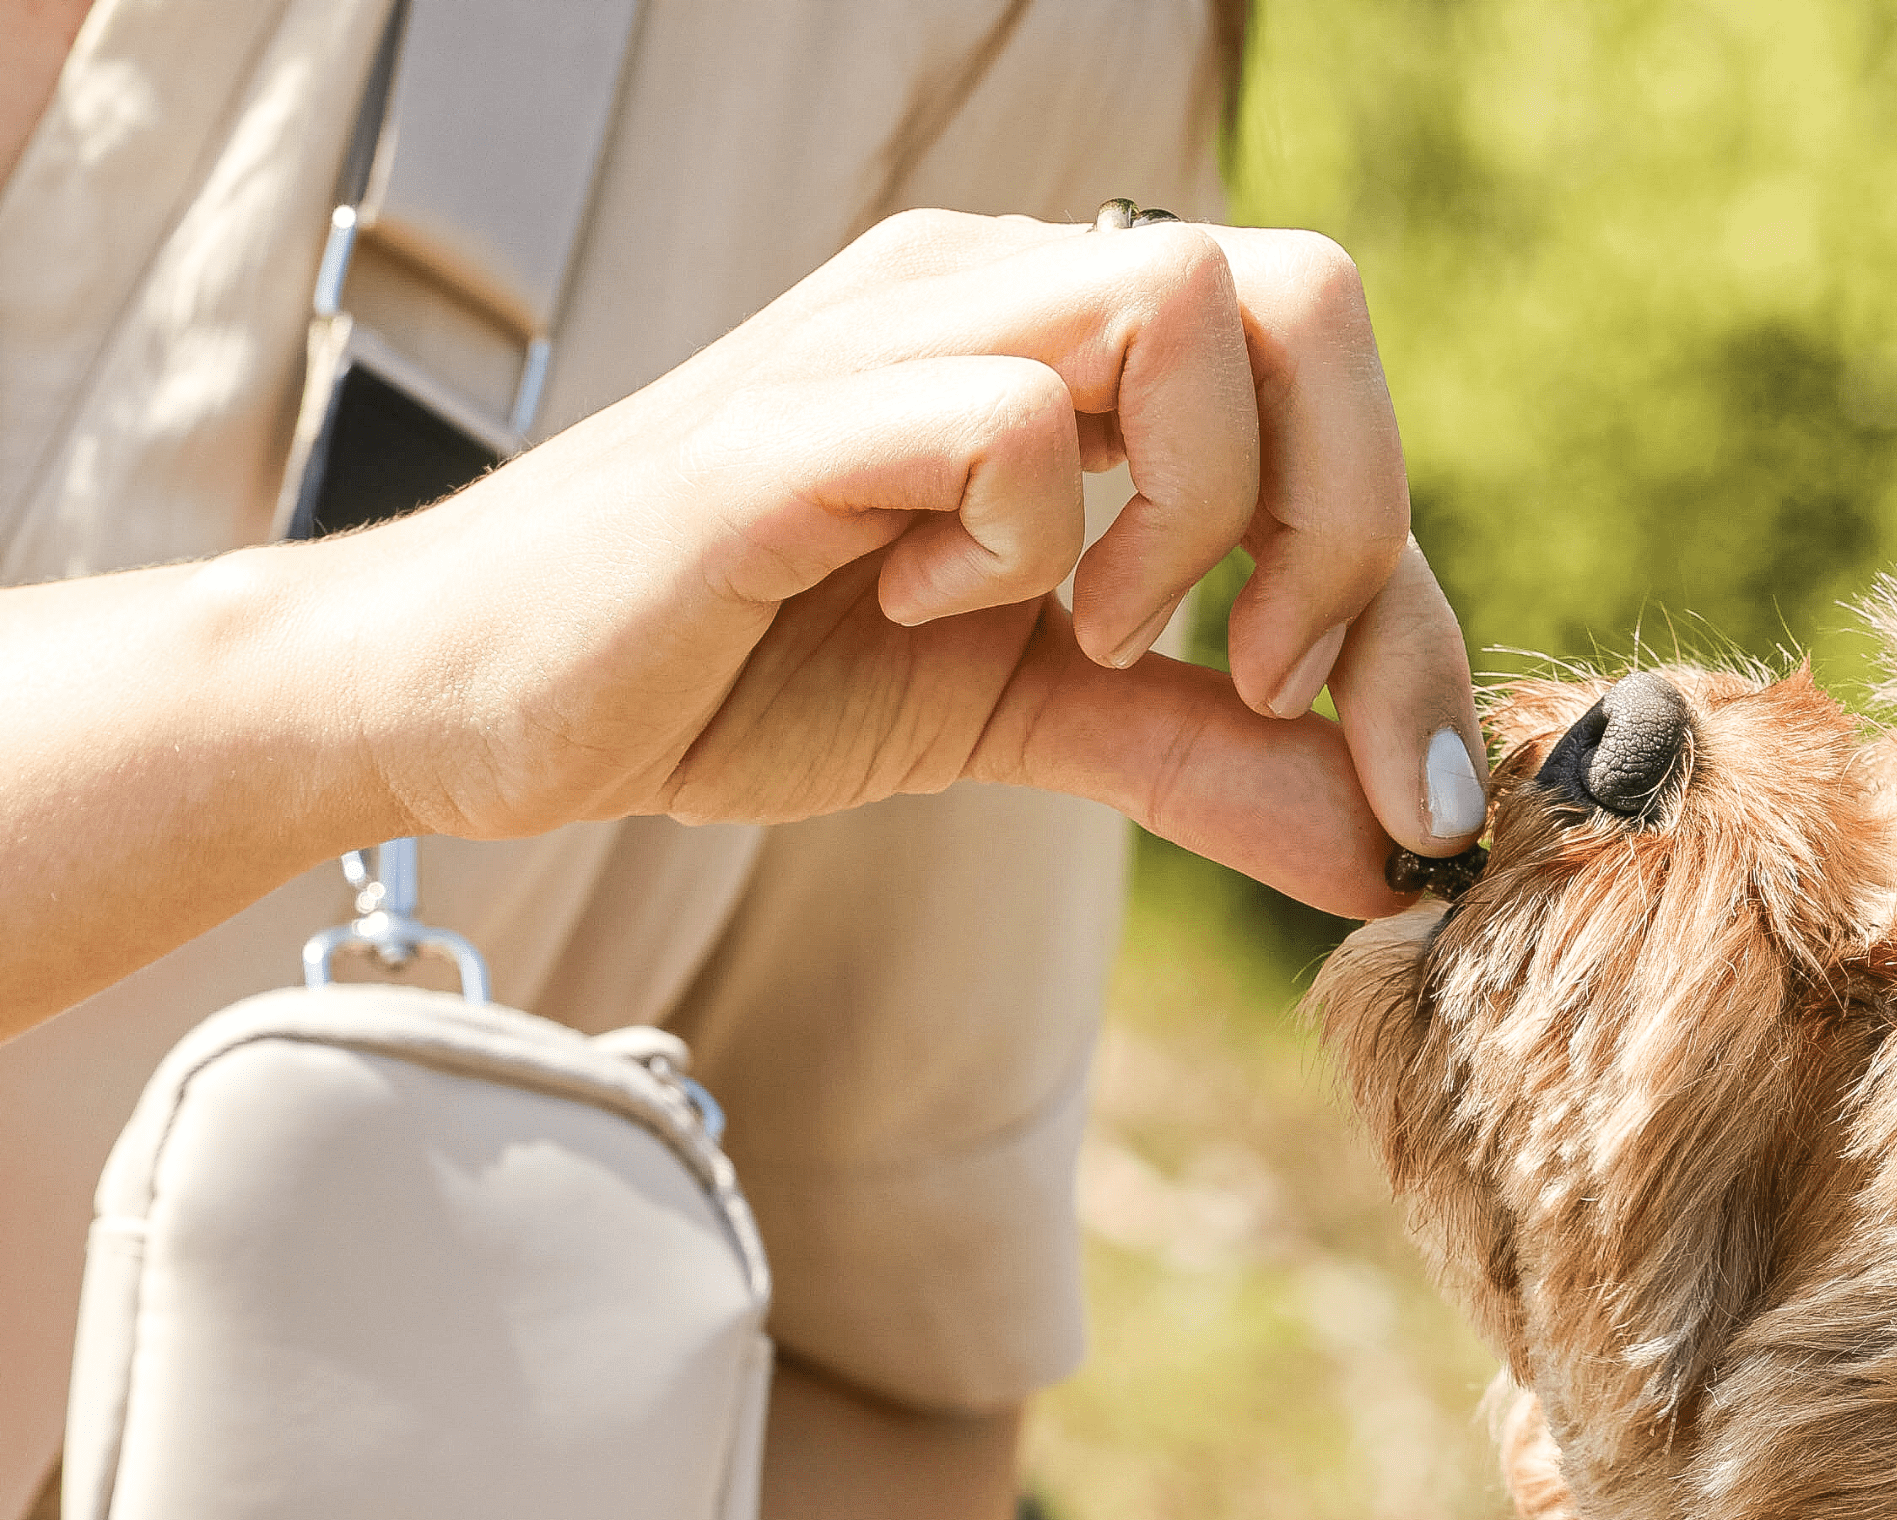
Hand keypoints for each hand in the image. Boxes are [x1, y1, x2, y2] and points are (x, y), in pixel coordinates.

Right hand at [326, 211, 1483, 916]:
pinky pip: (997, 416)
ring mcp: (896, 333)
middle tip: (1257, 685)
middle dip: (1352, 526)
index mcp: (1067, 345)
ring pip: (1180, 302)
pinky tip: (923, 607)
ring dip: (1196, 513)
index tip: (1407, 794)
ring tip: (1090, 634)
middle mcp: (1001, 290)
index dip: (1414, 607)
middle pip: (1309, 293)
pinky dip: (1015, 540)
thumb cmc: (736, 673)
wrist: (482, 708)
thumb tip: (1390, 853)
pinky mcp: (794, 426)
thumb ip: (1200, 759)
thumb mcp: (1021, 723)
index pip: (1329, 396)